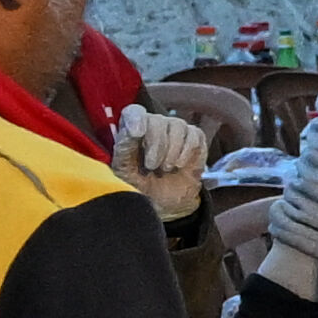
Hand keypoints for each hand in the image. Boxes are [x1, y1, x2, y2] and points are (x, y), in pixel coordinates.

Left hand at [109, 100, 211, 221]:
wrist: (164, 205)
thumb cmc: (140, 187)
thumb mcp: (123, 173)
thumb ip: (124, 149)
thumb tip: (133, 130)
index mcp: (131, 131)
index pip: (134, 112)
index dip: (136, 119)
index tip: (138, 133)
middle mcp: (153, 125)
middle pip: (157, 120)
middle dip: (156, 146)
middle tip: (152, 166)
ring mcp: (175, 130)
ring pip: (177, 125)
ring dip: (172, 150)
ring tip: (166, 169)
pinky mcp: (194, 138)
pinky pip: (194, 135)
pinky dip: (187, 151)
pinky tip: (179, 165)